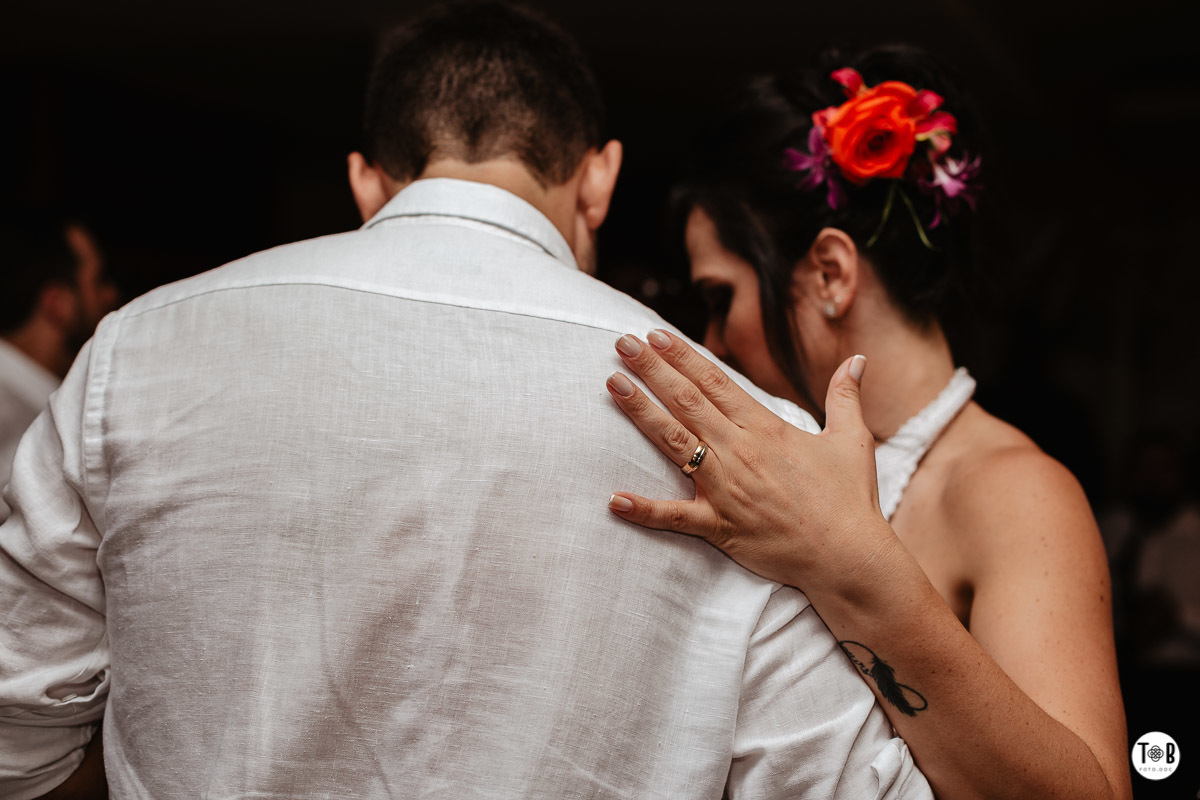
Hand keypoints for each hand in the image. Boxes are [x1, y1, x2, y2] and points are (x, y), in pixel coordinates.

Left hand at [606, 330, 893, 589]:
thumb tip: (858, 360)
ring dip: (641, 412)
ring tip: (612, 385)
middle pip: (687, 401)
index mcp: (766, 429)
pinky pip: (674, 517)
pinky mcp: (719, 527)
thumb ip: (845, 396)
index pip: (715, 382)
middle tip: (621, 344)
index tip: (655, 335)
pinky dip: (644, 510)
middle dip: (652, 370)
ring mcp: (725, 490)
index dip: (682, 356)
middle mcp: (740, 452)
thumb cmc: (849, 500)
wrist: (849, 557)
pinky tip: (615, 499)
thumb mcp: (852, 440)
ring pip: (674, 443)